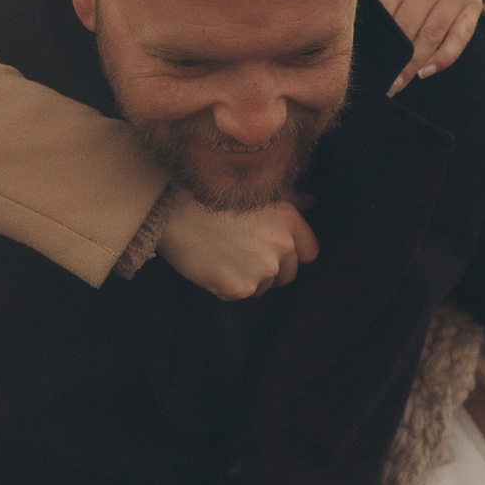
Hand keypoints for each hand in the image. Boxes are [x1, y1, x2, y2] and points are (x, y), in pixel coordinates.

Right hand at [154, 195, 319, 300]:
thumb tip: (312, 203)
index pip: (309, 252)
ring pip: (264, 286)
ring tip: (225, 255)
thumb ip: (290, 200)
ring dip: (250, 278)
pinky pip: (241, 294)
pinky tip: (213, 264)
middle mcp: (282, 246)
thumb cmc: (212, 196)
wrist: (172, 210)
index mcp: (289, 221)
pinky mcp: (239, 288)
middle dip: (271, 268)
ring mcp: (261, 270)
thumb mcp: (257, 190)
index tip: (273, 249)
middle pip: (288, 274)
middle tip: (243, 252)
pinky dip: (229, 286)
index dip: (292, 253)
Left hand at [369, 0, 482, 94]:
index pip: (384, 17)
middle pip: (407, 33)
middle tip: (380, 84)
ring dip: (413, 68)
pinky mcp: (473, 2)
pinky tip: (425, 73)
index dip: (373, 44)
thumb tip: (337, 2)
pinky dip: (443, 60)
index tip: (360, 65)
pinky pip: (459, 39)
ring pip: (431, 39)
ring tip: (397, 85)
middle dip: (392, 62)